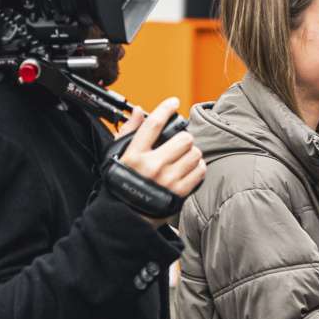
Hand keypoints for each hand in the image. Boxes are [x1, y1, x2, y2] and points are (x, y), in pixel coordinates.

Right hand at [116, 97, 205, 226]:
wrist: (126, 217)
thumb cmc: (123, 184)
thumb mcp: (119, 157)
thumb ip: (128, 132)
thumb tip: (138, 111)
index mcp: (134, 155)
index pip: (153, 124)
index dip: (166, 108)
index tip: (173, 102)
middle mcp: (151, 166)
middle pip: (183, 139)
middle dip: (183, 139)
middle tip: (178, 144)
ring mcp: (167, 180)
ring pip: (194, 153)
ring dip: (191, 153)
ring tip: (182, 158)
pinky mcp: (179, 192)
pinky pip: (199, 170)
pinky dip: (197, 167)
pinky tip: (188, 168)